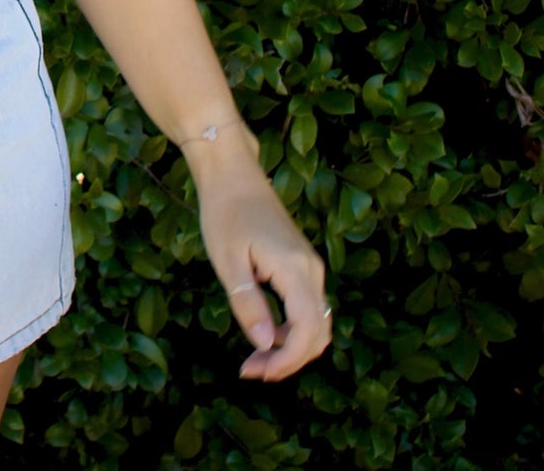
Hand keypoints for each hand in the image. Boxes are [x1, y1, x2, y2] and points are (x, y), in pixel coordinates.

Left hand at [194, 161, 332, 381]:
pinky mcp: (302, 264)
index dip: (287, 360)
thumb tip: (266, 346)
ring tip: (255, 358)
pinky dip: (292, 329)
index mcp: (295, 269)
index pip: (308, 330)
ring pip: (316, 323)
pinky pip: (308, 307)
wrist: (232, 173)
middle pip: (319, 333)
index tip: (256, 371)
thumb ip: (248, 305)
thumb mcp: (228, 262)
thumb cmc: (224, 212)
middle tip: (252, 370)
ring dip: (291, 348)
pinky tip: (265, 334)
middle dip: (289, 360)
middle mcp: (311, 270)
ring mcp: (310, 266)